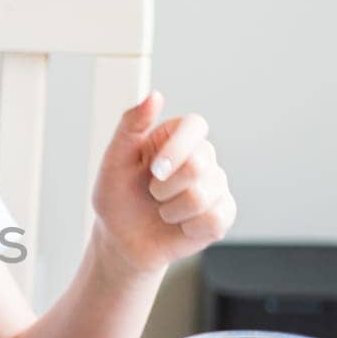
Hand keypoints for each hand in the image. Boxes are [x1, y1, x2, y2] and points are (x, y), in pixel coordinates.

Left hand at [90, 90, 235, 275]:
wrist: (122, 241)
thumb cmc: (118, 199)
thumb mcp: (114, 162)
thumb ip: (130, 125)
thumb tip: (154, 96)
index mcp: (175, 138)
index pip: (195, 125)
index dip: (178, 147)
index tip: (154, 169)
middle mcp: (202, 157)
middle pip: (200, 164)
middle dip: (165, 187)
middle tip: (152, 193)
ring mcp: (215, 186)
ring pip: (203, 197)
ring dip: (172, 211)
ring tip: (163, 211)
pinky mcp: (222, 214)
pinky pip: (214, 219)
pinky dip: (188, 228)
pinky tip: (180, 226)